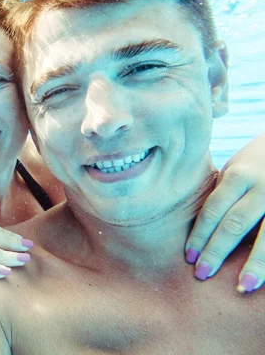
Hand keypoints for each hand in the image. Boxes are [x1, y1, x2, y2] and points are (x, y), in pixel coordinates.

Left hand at [185, 134, 264, 291]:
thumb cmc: (261, 160)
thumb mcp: (238, 167)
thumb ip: (224, 193)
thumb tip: (200, 227)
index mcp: (239, 175)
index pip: (213, 210)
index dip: (200, 235)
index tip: (189, 257)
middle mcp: (263, 187)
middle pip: (235, 224)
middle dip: (217, 252)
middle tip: (202, 274)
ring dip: (256, 264)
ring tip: (243, 287)